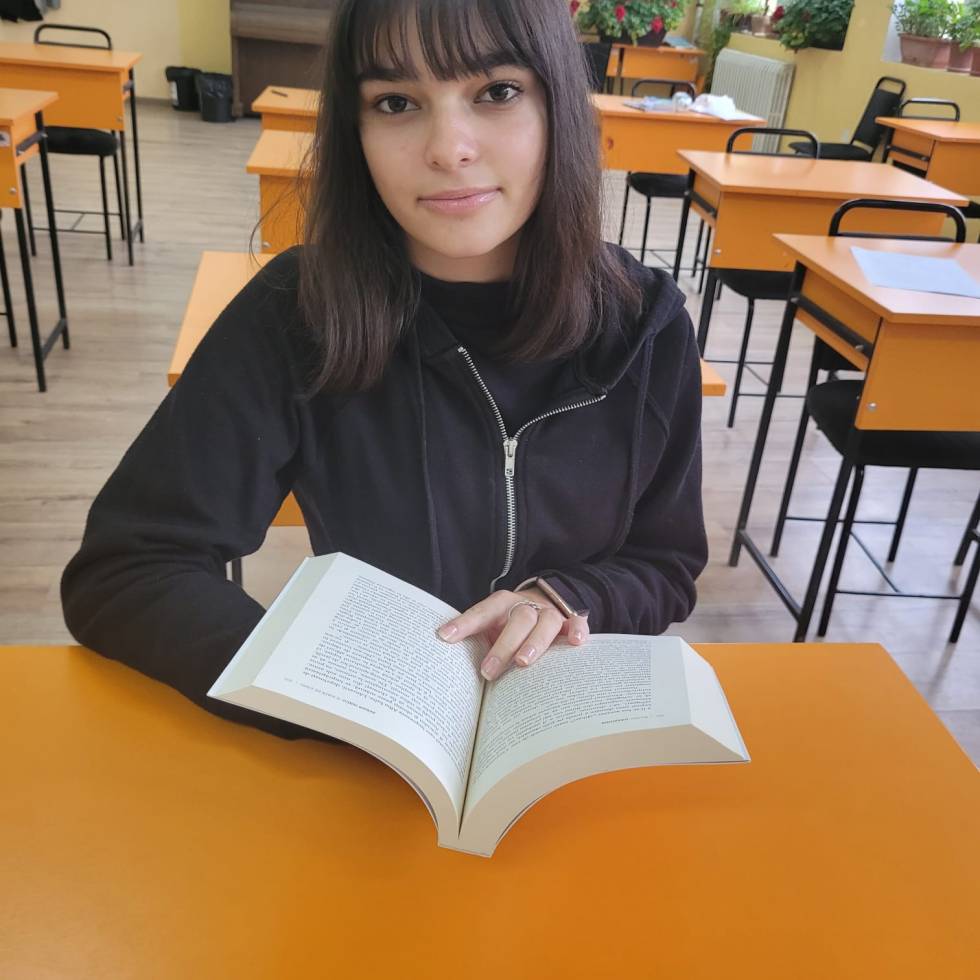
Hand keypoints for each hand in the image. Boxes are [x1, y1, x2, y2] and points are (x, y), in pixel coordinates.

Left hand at [436, 588, 589, 680]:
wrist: (547, 601)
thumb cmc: (512, 623)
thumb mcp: (494, 625)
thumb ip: (478, 640)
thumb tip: (450, 669)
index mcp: (502, 604)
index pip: (483, 611)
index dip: (464, 623)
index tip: (444, 636)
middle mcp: (527, 605)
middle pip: (517, 620)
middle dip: (502, 645)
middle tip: (488, 671)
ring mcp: (550, 612)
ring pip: (545, 622)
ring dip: (534, 642)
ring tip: (523, 662)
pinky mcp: (570, 621)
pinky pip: (577, 622)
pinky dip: (577, 630)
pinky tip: (576, 643)